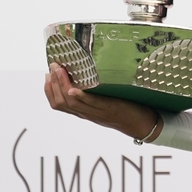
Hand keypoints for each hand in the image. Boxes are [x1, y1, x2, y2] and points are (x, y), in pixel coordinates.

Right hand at [44, 63, 160, 141]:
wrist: (144, 125)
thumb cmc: (126, 109)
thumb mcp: (106, 100)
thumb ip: (95, 91)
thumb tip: (88, 69)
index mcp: (84, 112)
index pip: (59, 104)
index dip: (49, 90)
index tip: (47, 74)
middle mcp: (87, 114)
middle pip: (61, 103)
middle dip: (53, 84)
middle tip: (52, 67)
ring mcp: (97, 113)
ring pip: (72, 103)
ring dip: (62, 86)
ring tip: (59, 70)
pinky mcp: (109, 109)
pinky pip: (91, 105)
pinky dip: (80, 97)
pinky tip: (73, 89)